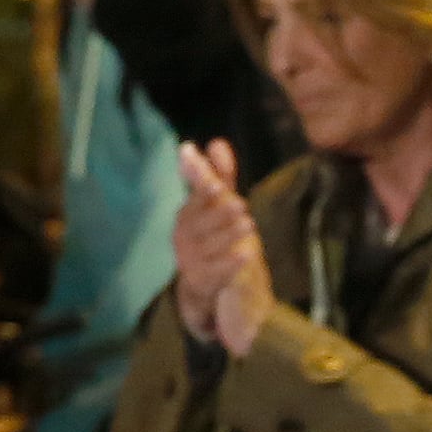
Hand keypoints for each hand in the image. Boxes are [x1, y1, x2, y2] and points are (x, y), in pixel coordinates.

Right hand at [171, 139, 272, 355]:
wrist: (204, 289)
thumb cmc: (213, 240)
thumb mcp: (218, 208)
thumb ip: (221, 177)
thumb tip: (217, 142)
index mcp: (186, 217)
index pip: (194, 201)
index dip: (203, 193)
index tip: (216, 183)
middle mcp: (184, 237)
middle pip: (199, 225)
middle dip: (219, 214)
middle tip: (241, 205)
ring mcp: (190, 261)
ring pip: (208, 247)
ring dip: (227, 235)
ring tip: (248, 224)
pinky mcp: (201, 282)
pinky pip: (215, 272)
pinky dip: (231, 262)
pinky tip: (247, 253)